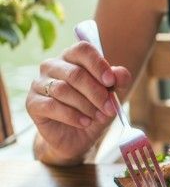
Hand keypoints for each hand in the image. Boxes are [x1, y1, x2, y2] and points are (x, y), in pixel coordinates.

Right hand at [26, 41, 130, 162]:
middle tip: (109, 108)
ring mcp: (39, 83)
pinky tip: (85, 122)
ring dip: (86, 106)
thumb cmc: (93, 110)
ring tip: (97, 117)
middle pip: (75, 73)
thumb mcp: (110, 96)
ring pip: (63, 90)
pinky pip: (52, 105)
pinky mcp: (32, 103)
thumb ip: (117, 82)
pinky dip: (73, 116)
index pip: (83, 49)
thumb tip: (120, 74)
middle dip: (96, 93)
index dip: (98, 65)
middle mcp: (52, 66)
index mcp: (72, 58)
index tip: (111, 83)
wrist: (77, 137)